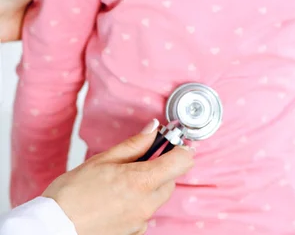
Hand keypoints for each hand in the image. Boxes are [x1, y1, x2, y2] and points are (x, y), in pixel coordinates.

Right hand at [43, 120, 194, 234]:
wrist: (54, 227)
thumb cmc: (72, 193)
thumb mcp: (103, 159)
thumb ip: (134, 144)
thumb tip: (153, 129)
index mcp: (141, 182)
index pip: (181, 162)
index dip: (178, 148)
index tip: (168, 142)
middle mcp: (146, 205)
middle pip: (170, 180)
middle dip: (159, 167)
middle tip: (136, 160)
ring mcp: (140, 222)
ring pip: (158, 197)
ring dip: (148, 186)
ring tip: (120, 181)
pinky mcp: (133, 233)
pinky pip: (145, 213)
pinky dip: (137, 203)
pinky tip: (116, 200)